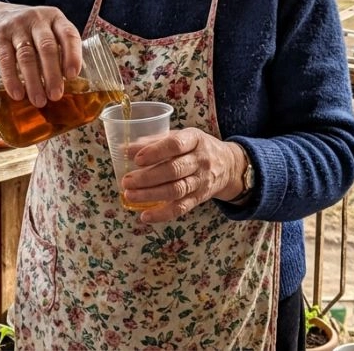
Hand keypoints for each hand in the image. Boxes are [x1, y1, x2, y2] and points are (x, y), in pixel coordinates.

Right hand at [0, 2, 82, 106]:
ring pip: (26, 55)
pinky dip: (11, 79)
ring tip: (39, 100)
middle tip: (56, 95)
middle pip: (47, 47)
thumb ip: (60, 50)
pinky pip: (6, 59)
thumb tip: (73, 86)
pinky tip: (17, 94)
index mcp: (55, 18)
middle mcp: (37, 20)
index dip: (72, 55)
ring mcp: (17, 26)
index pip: (68, 34)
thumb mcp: (48, 31)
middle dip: (52, 74)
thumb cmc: (31, 30)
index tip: (73, 76)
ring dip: (33, 81)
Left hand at [120, 130, 249, 222]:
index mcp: (194, 139)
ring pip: (176, 190)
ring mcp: (201, 181)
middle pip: (174, 170)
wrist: (227, 165)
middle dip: (148, 177)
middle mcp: (200, 160)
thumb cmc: (195, 148)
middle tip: (127, 181)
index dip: (155, 152)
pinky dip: (162, 214)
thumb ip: (154, 141)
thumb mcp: (180, 136)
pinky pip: (181, 208)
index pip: (175, 145)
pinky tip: (145, 216)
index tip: (137, 159)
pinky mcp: (199, 198)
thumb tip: (125, 149)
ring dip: (151, 195)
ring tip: (130, 195)